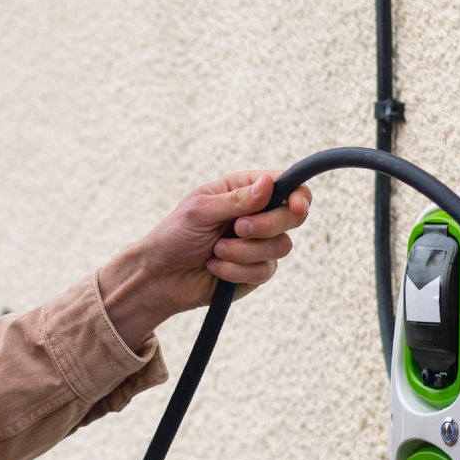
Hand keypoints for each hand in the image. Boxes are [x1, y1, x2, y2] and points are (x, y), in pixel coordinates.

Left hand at [98, 171, 313, 350]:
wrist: (160, 275)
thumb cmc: (175, 235)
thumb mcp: (200, 210)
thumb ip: (237, 199)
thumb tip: (270, 183)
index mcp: (244, 190)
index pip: (287, 185)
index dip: (298, 194)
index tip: (293, 206)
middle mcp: (257, 215)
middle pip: (292, 217)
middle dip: (266, 225)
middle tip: (238, 228)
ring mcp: (259, 244)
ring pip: (281, 247)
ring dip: (244, 251)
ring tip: (215, 250)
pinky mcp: (256, 271)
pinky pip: (264, 271)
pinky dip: (236, 270)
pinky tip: (214, 266)